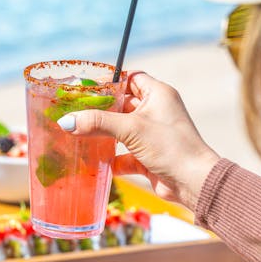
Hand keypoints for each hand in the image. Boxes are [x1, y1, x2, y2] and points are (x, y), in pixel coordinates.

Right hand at [59, 71, 219, 209]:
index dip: (110, 81)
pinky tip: (94, 161)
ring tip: (77, 134)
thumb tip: (67, 121)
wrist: (193, 182)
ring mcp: (152, 136)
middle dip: (99, 110)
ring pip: (121, 131)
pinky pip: (124, 155)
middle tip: (74, 110)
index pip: (130, 79)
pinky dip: (111, 158)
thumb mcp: (131, 128)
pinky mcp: (148, 157)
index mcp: (158, 94)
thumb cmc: (170, 146)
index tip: (85, 87)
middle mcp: (156, 112)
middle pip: (121, 105)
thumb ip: (98, 122)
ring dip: (103, 135)